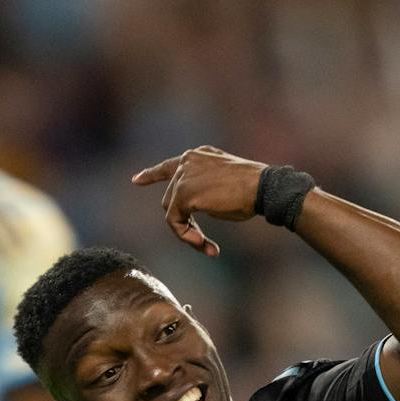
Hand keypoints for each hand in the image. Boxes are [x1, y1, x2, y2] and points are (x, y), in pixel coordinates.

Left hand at [131, 146, 267, 256]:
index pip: (169, 165)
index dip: (152, 174)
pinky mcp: (184, 193)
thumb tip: (191, 208)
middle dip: (184, 223)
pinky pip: (174, 222)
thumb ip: (204, 188)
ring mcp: (184, 176)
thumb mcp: (224, 183)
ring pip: (171, 212)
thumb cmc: (252, 190)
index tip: (136, 180)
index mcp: (199, 156)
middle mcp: (187, 161)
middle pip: (171, 199)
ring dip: (186, 233)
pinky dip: (185, 236)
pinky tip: (202, 243)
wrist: (263, 187)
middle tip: (202, 242)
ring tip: (205, 245)